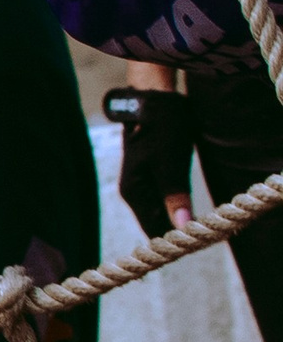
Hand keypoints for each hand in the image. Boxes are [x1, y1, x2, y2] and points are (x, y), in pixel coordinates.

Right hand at [107, 83, 195, 236]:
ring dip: (179, 217)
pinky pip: (162, 199)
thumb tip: (183, 227)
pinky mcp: (150, 174)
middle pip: (156, 222)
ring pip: (160, 211)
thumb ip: (174, 196)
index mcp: (134, 192)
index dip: (176, 240)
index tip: (200, 242)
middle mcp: (133, 192)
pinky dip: (176, 205)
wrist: (155, 99)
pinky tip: (190, 206)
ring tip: (203, 222)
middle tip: (207, 233)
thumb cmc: (161, 128)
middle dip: (179, 229)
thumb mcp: (170, 162)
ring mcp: (140, 183)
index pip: (153, 230)